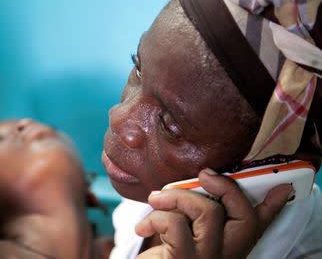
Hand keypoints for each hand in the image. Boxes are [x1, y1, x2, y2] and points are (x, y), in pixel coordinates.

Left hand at [135, 169, 292, 258]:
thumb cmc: (164, 251)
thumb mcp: (183, 229)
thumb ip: (197, 211)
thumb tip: (202, 182)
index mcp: (228, 245)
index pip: (256, 225)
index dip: (272, 207)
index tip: (282, 187)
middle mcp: (225, 255)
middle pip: (242, 215)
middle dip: (224, 186)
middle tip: (203, 173)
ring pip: (207, 211)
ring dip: (175, 197)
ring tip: (155, 199)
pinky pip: (175, 224)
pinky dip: (155, 217)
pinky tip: (142, 228)